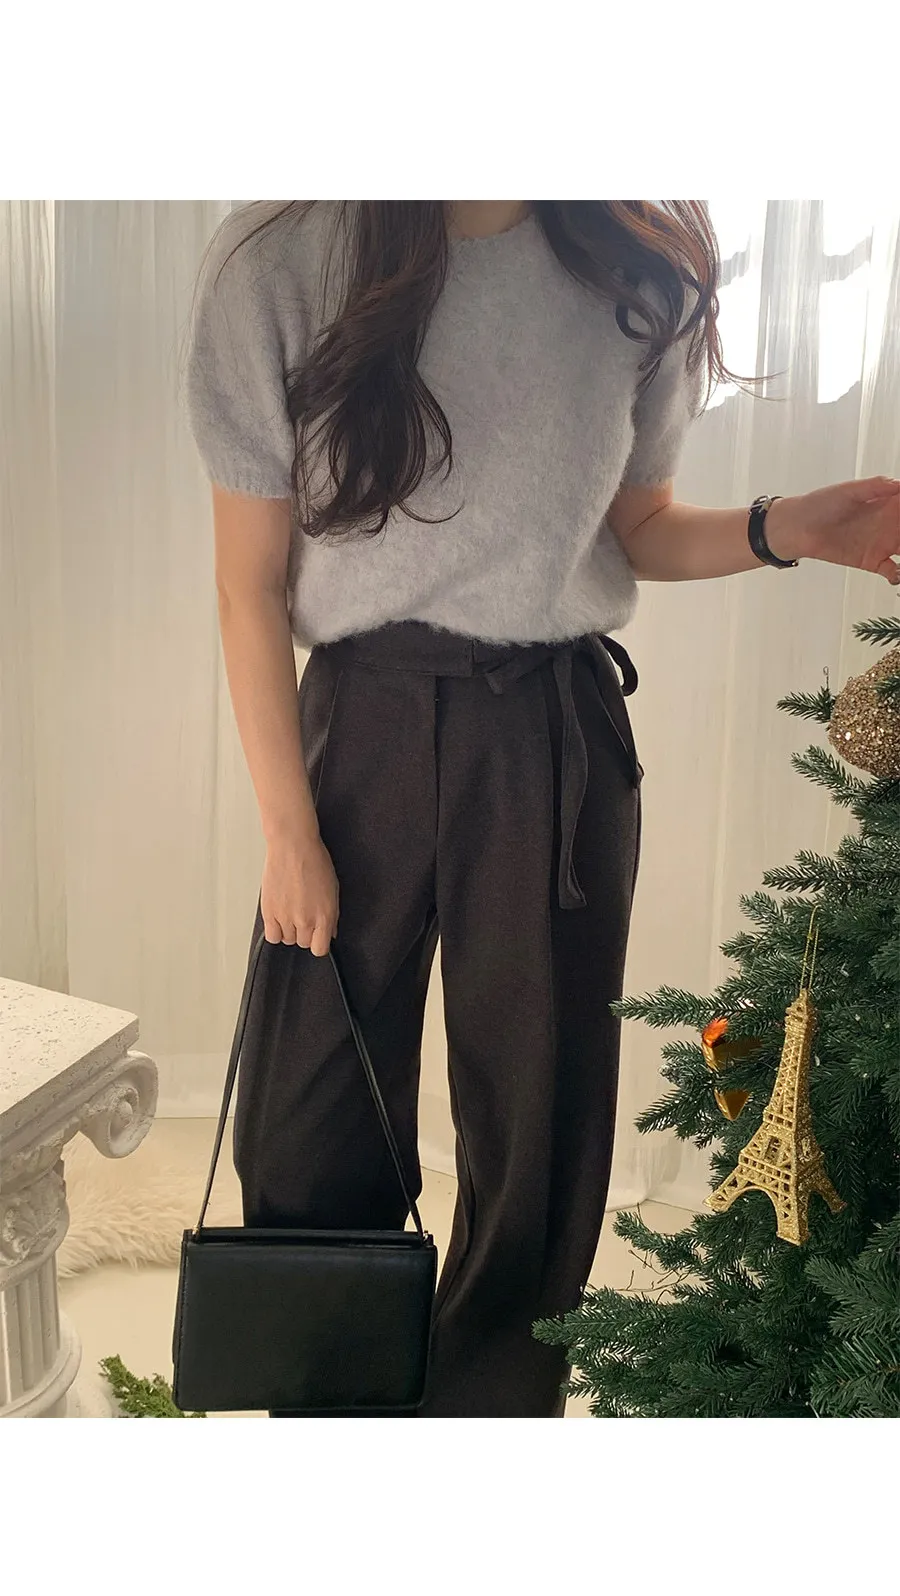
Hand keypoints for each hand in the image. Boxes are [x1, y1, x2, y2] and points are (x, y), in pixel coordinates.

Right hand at [260, 832, 339, 957]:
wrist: (293, 847)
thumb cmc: (314, 861)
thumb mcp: (333, 889)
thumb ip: (332, 915)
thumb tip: (331, 932)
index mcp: (324, 916)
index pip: (320, 949)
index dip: (319, 943)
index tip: (318, 937)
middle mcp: (305, 920)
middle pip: (304, 943)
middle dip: (305, 933)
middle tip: (304, 915)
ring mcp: (286, 918)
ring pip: (287, 940)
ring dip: (290, 930)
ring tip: (291, 911)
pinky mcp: (269, 912)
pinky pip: (272, 936)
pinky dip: (275, 930)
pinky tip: (279, 918)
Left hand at [766, 477, 899, 583]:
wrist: (797, 528)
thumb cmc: (821, 504)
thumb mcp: (849, 491)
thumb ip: (875, 487)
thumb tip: (899, 484)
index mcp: (888, 501)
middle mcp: (890, 522)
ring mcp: (883, 543)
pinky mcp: (872, 561)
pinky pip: (893, 570)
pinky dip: (899, 574)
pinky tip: (897, 573)